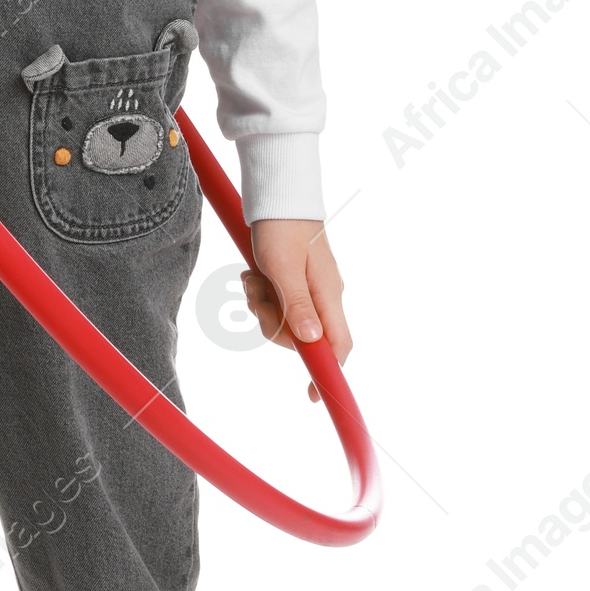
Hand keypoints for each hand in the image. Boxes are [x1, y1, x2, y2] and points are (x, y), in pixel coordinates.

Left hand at [243, 220, 350, 405]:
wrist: (278, 195)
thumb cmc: (282, 227)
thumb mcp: (283, 267)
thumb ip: (297, 304)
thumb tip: (311, 341)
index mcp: (328, 294)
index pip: (338, 344)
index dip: (328, 371)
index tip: (313, 395)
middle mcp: (323, 296)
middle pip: (301, 337)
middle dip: (272, 323)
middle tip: (256, 294)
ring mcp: (309, 290)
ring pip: (283, 320)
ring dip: (261, 305)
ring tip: (251, 277)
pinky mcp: (294, 282)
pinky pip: (276, 303)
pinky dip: (260, 294)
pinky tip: (252, 274)